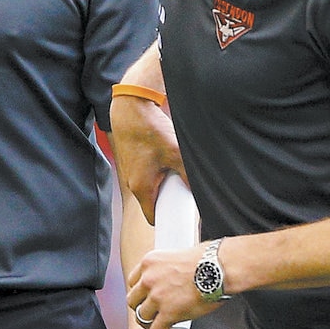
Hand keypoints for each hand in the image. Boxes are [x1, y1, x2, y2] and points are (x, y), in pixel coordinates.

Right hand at [110, 95, 184, 224]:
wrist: (131, 108)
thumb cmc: (150, 130)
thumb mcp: (175, 153)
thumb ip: (189, 175)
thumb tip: (199, 191)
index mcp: (141, 187)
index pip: (153, 217)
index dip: (168, 220)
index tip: (181, 217)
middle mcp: (132, 183)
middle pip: (153, 202)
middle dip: (168, 198)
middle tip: (183, 188)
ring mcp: (129, 172)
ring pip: (150, 186)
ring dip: (163, 182)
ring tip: (174, 168)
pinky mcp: (131, 161)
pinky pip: (145, 174)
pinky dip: (156, 170)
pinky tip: (164, 157)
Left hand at [127, 247, 211, 328]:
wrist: (217, 268)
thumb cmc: (206, 260)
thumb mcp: (176, 256)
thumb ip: (166, 268)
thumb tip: (172, 280)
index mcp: (149, 262)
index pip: (133, 281)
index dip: (139, 293)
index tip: (145, 299)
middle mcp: (148, 279)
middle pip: (133, 300)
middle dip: (142, 308)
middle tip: (152, 314)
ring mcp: (156, 297)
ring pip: (142, 317)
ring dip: (151, 325)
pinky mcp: (168, 313)